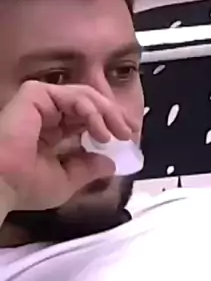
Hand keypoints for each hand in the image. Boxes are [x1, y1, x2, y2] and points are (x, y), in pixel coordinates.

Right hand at [0, 81, 138, 214]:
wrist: (2, 184)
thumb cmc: (24, 186)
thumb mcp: (67, 181)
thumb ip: (88, 168)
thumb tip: (110, 163)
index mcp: (50, 132)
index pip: (85, 118)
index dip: (108, 123)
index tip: (128, 137)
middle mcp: (45, 114)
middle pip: (88, 102)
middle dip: (113, 115)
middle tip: (128, 131)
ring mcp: (40, 102)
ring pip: (84, 95)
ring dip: (106, 113)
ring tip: (116, 133)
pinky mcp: (35, 94)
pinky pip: (72, 94)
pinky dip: (91, 109)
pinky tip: (100, 129)